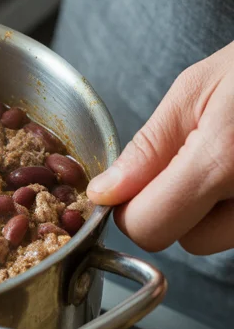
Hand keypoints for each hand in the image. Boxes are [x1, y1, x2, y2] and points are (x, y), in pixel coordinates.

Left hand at [87, 44, 233, 254]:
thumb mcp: (196, 89)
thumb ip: (150, 147)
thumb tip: (107, 192)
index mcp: (223, 160)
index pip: (150, 226)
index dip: (130, 208)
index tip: (131, 184)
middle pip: (186, 240)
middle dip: (175, 206)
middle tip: (194, 155)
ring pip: (216, 238)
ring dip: (209, 207)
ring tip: (228, 155)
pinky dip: (233, 204)